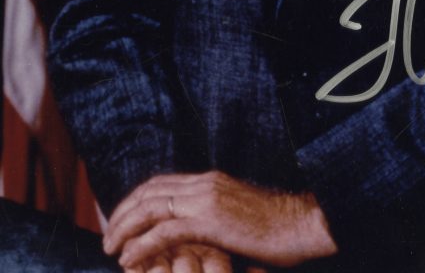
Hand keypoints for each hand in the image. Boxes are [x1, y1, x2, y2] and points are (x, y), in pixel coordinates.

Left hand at [104, 172, 337, 268]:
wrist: (302, 223)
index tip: (119, 221)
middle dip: (122, 213)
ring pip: (150, 207)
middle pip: (149, 191)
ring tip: (110, 248)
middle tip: (106, 236)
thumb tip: (190, 236)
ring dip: (124, 228)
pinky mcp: (210, 221)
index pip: (160, 184)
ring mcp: (206, 199)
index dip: (135, 201)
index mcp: (209, 181)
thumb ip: (211, 219)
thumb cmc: (276, 228)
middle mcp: (203, 184)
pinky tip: (128, 259)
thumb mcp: (236, 217)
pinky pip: (164, 231)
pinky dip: (141, 245)